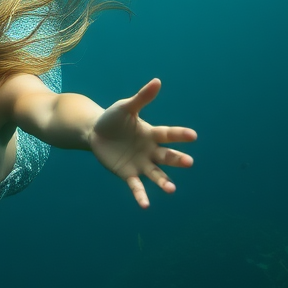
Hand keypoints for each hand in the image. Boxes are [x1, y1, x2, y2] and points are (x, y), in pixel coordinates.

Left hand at [89, 78, 195, 207]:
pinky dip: (141, 195)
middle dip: (177, 159)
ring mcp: (140, 164)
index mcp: (151, 133)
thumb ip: (141, 98)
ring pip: (156, 175)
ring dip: (164, 182)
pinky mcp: (128, 174)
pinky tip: (145, 205)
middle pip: (167, 156)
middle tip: (189, 162)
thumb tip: (157, 81)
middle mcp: (150, 151)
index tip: (193, 135)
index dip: (180, 134)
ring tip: (171, 189)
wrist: (94, 133)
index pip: (168, 134)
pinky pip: (136, 186)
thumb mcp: (125, 107)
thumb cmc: (113, 119)